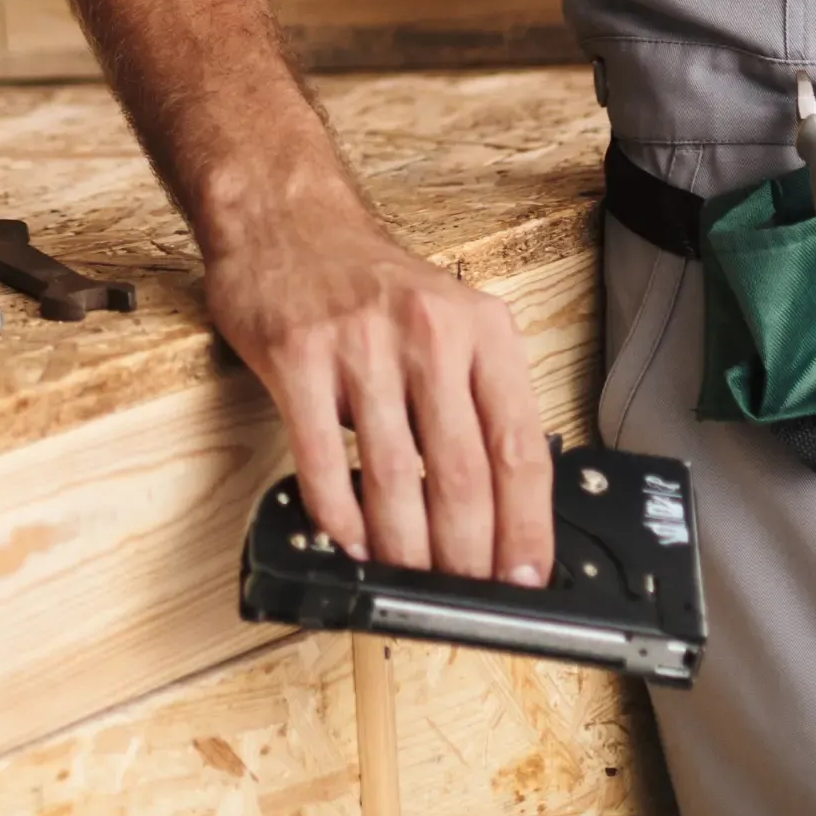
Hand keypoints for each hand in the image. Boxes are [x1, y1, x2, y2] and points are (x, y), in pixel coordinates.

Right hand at [203, 209, 554, 585]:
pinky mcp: (298, 358)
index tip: (527, 577)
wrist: (287, 220)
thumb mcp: (451, 322)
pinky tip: (349, 542)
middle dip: (467, 556)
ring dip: (404, 549)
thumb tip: (502, 511)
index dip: (527, 526)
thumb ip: (476, 403)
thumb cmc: (373, 285)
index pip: (519, 448)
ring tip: (409, 582)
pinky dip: (340, 517)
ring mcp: (360, 346)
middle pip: (460, 476)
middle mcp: (429, 334)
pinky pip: (323, 462)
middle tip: (465, 595)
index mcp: (482, 331)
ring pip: (394, 479)